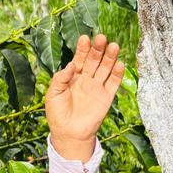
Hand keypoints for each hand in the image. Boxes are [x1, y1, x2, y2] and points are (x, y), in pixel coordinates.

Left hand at [45, 32, 124, 152]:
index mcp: (72, 76)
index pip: (79, 58)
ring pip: (105, 68)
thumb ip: (60, 78)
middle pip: (94, 60)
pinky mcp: (106, 97)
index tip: (85, 38)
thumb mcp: (53, 94)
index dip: (82, 49)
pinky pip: (113, 83)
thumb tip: (71, 64)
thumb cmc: (57, 113)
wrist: (68, 133)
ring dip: (110, 57)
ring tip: (114, 46)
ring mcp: (97, 87)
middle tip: (101, 38)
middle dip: (98, 49)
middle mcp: (86, 78)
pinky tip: (120, 64)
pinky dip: (118, 74)